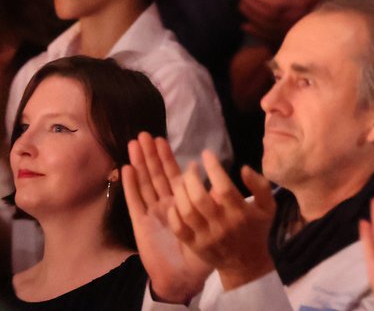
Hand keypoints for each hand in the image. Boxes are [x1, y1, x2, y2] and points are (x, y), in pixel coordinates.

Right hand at [122, 133, 212, 303]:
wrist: (183, 275)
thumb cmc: (201, 250)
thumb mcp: (211, 220)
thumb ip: (211, 199)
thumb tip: (209, 174)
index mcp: (182, 202)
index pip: (173, 174)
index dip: (166, 158)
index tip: (161, 140)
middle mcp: (165, 203)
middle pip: (156, 174)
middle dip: (150, 155)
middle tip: (144, 134)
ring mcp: (151, 212)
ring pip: (144, 183)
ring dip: (139, 164)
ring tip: (134, 144)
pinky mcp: (140, 223)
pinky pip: (135, 201)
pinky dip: (130, 185)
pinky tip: (126, 168)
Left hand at [167, 151, 276, 291]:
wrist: (246, 264)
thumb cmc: (257, 229)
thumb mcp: (268, 206)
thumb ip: (260, 186)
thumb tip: (244, 168)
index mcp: (240, 213)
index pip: (224, 187)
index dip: (213, 168)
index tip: (207, 154)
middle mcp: (222, 225)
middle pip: (200, 198)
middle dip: (192, 177)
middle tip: (192, 166)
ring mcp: (206, 237)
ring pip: (186, 211)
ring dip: (181, 191)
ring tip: (182, 180)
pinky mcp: (194, 245)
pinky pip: (178, 227)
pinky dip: (174, 211)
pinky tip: (176, 200)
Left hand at [239, 0, 325, 44]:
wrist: (330, 31)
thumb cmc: (323, 6)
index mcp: (300, 9)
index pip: (276, 4)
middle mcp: (292, 23)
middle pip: (267, 16)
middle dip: (253, 6)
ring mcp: (288, 35)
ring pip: (265, 28)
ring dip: (251, 17)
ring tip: (242, 7)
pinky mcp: (285, 43)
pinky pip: (267, 39)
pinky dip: (254, 32)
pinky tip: (245, 25)